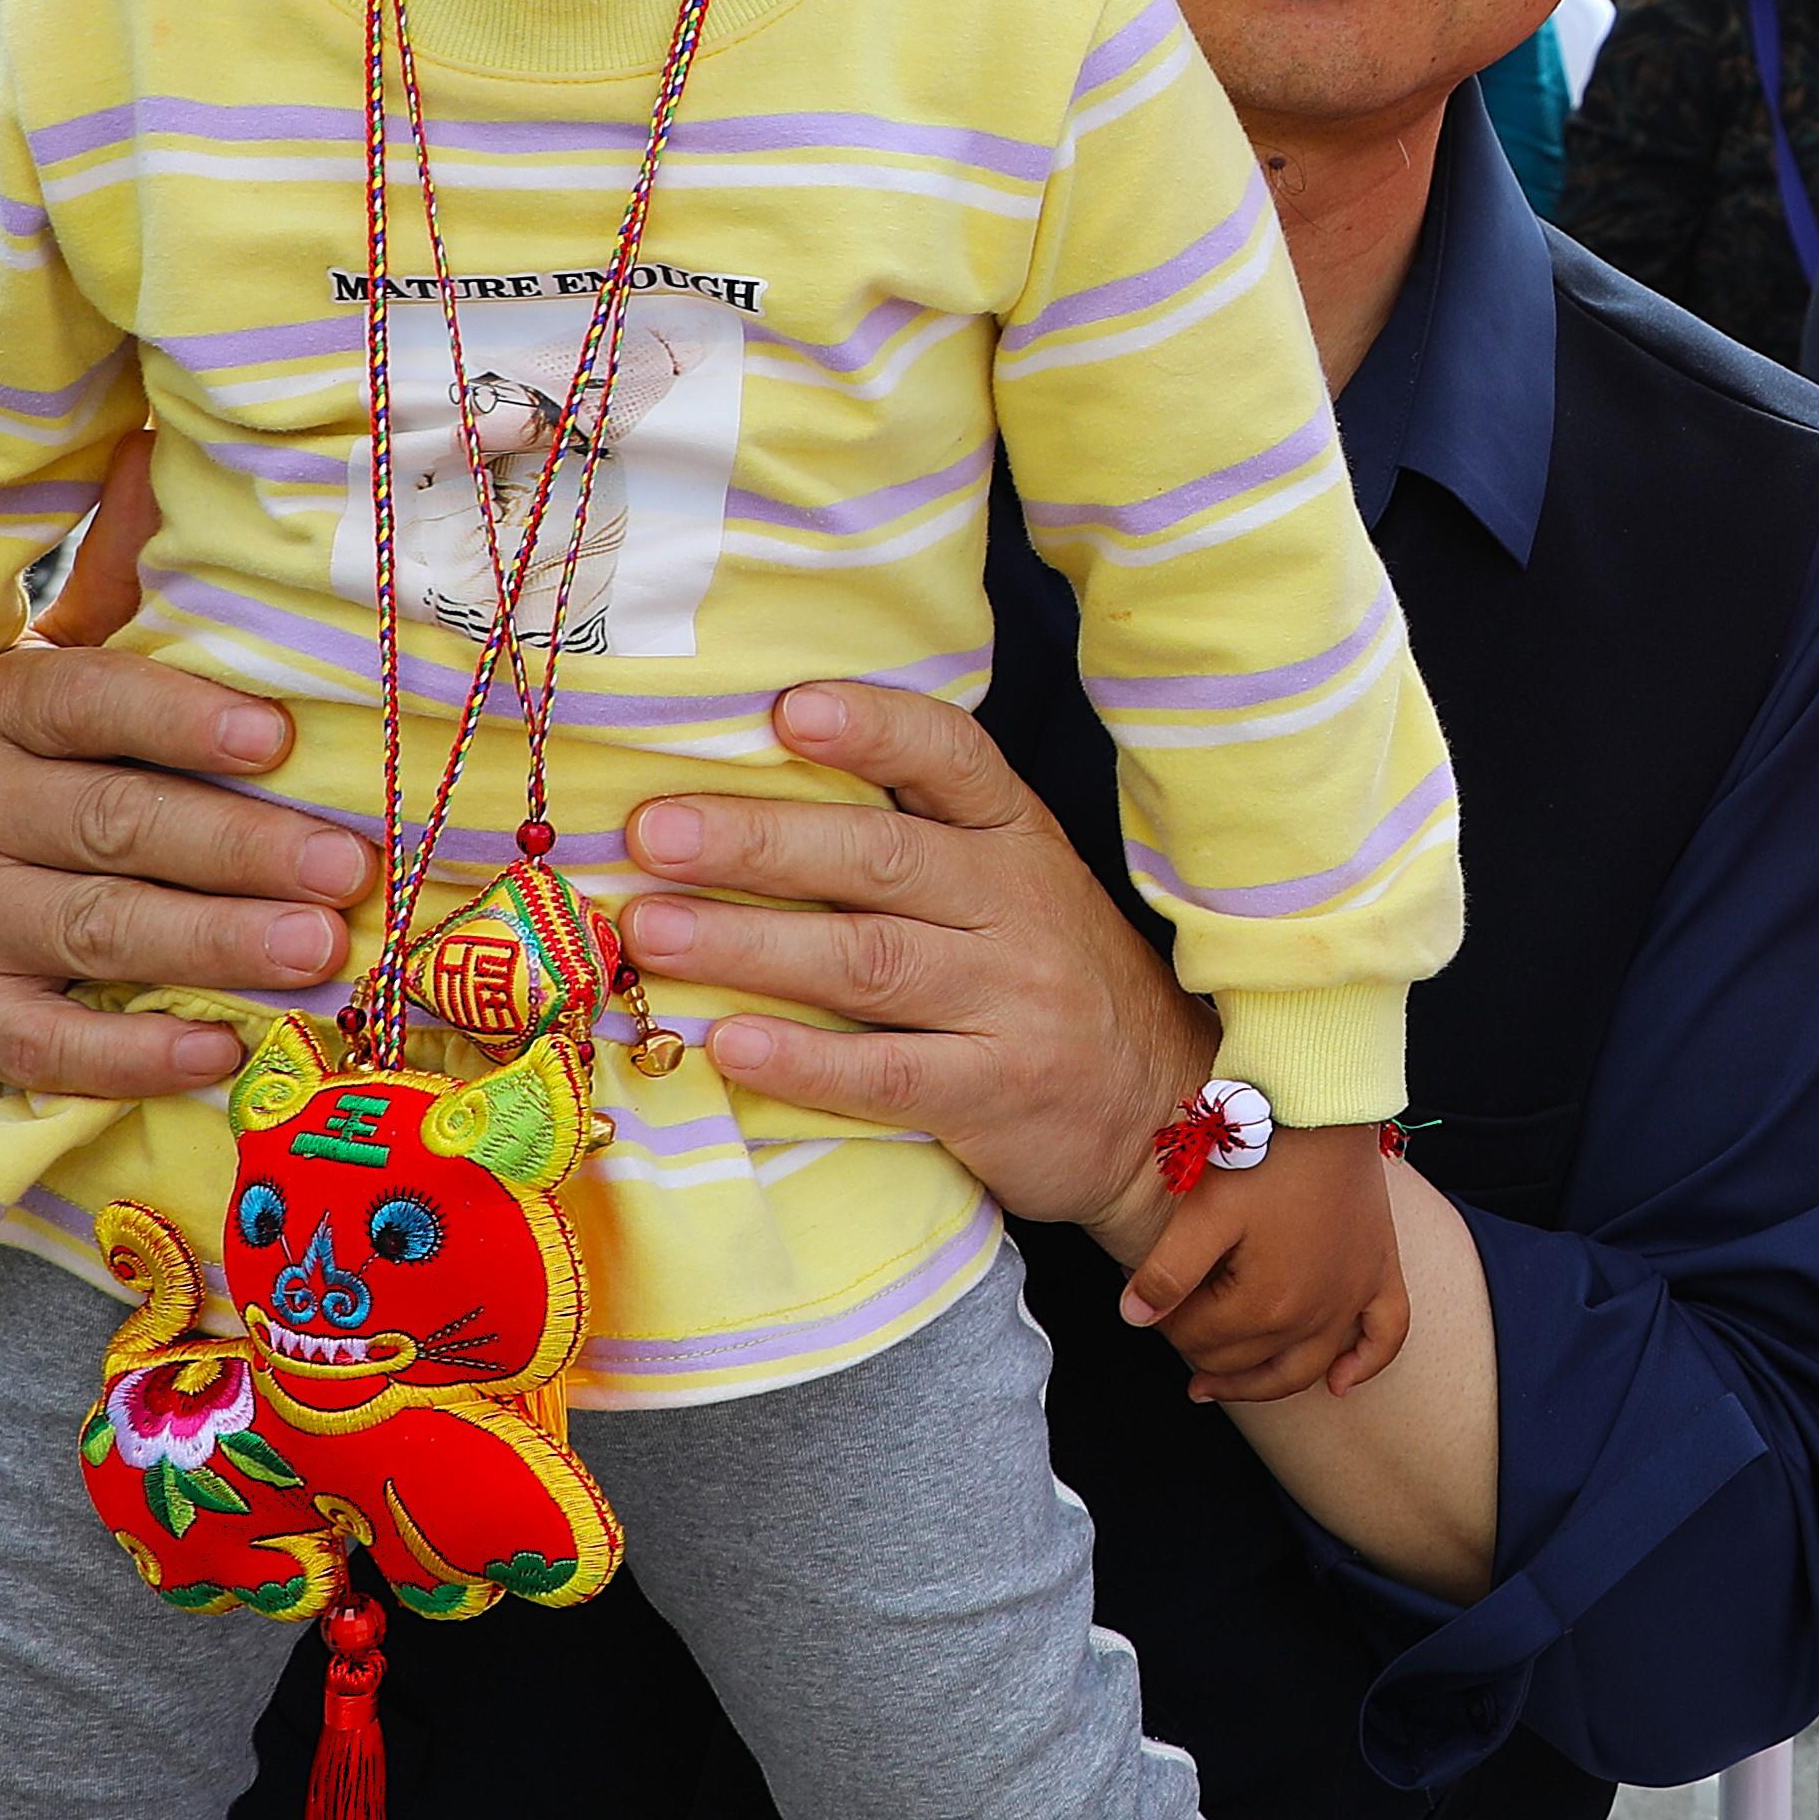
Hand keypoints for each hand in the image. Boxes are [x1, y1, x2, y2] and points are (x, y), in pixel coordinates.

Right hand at [0, 432, 366, 1099]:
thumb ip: (113, 586)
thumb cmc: (10, 782)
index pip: (94, 703)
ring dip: (217, 942)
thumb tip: (160, 447)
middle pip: (121, 824)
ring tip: (322, 951)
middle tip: (350, 867)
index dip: (183, 719)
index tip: (277, 735)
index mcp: (1, 709)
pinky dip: (134, 1055)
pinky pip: (47, 1044)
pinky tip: (222, 1051)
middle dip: (242, 847)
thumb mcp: (42, 680)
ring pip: (101, 930)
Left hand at [624, 683, 1211, 1223]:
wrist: (1167, 1109)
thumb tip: (738, 796)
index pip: (952, 758)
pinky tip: (729, 1045)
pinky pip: (890, 1073)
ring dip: (751, 943)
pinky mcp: (998, 1092)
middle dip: (759, 840)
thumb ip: (913, 840)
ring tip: (651, 931)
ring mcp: (1011, 999)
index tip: (787, 710)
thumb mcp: (1013, 886)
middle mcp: (1017, 904)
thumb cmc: (1050, 979)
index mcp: (1015, 836)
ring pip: (869, 960)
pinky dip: (804, 1060)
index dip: (873, 729)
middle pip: (880, 858)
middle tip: (654, 833)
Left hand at [1119, 1120, 1410, 1404]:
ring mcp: (1354, 1295)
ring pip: (1304, 1368)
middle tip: (1173, 1327)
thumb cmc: (1259, 1152)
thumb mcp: (1202, 1211)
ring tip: (1218, 1386)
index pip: (1202, 1339)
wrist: (1322, 1103)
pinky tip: (1339, 1384)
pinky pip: (1385, 1336)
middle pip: (1247, 1358)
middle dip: (1203, 1351)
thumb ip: (1166, 1273)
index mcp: (1268, 1304)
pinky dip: (1364, 1364)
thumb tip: (1135, 1319)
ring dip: (1261, 1383)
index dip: (1168, 1323)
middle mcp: (1317, 1314)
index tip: (1151, 1298)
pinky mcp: (1380, 1270)